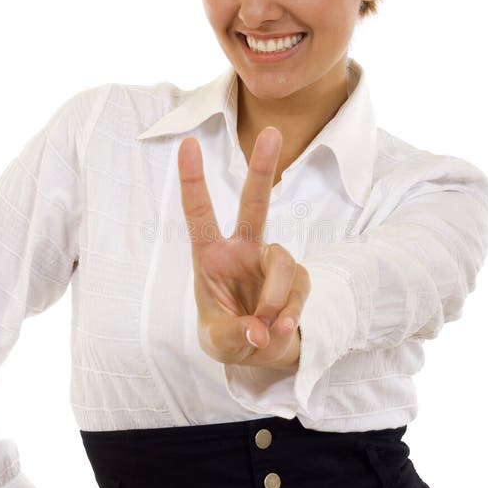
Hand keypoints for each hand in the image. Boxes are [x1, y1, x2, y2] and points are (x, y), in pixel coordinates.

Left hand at [177, 126, 309, 369]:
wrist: (262, 354)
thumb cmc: (230, 336)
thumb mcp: (218, 341)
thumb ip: (235, 335)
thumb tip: (261, 328)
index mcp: (211, 256)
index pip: (200, 213)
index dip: (193, 180)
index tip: (188, 144)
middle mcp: (243, 249)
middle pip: (256, 203)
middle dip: (263, 167)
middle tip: (271, 133)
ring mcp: (272, 261)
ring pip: (283, 261)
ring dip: (275, 297)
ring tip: (267, 327)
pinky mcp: (298, 278)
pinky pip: (299, 288)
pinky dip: (290, 312)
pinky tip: (281, 329)